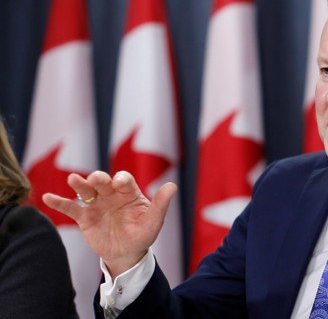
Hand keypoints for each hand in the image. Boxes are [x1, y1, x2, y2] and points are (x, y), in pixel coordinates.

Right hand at [42, 170, 176, 278]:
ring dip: (80, 184)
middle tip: (96, 180)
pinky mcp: (85, 217)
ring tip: (73, 179)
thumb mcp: (154, 221)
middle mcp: (111, 195)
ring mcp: (97, 204)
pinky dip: (59, 202)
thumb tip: (173, 185)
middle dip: (99, 178)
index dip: (121, 179)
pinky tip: (48, 197)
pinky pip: (71, 208)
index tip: (119, 183)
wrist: (127, 254)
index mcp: (129, 193)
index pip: (124, 180)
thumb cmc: (142, 235)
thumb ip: (161, 203)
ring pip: (86, 190)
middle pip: (103, 181)